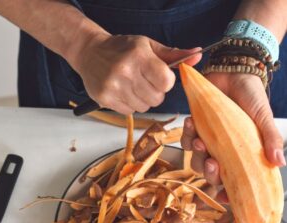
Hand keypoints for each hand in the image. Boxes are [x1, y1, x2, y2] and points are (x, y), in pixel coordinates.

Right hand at [72, 33, 200, 113]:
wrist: (90, 53)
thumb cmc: (122, 48)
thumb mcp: (148, 46)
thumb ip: (173, 54)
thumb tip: (198, 55)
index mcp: (139, 56)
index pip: (166, 82)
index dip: (166, 82)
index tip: (159, 76)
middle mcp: (125, 72)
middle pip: (157, 99)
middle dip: (155, 92)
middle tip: (144, 81)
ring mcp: (113, 87)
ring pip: (144, 107)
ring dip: (142, 100)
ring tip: (132, 86)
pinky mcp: (105, 99)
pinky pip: (129, 112)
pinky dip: (130, 104)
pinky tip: (123, 92)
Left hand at [181, 72, 285, 186]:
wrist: (235, 73)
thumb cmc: (251, 97)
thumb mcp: (263, 117)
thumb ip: (270, 139)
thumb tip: (279, 163)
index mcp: (240, 154)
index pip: (233, 180)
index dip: (228, 193)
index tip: (224, 197)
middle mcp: (222, 151)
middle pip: (210, 174)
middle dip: (209, 173)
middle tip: (212, 162)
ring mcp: (208, 141)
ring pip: (195, 160)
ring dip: (196, 154)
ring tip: (200, 140)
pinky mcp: (195, 129)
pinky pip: (185, 140)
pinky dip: (186, 135)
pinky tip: (191, 122)